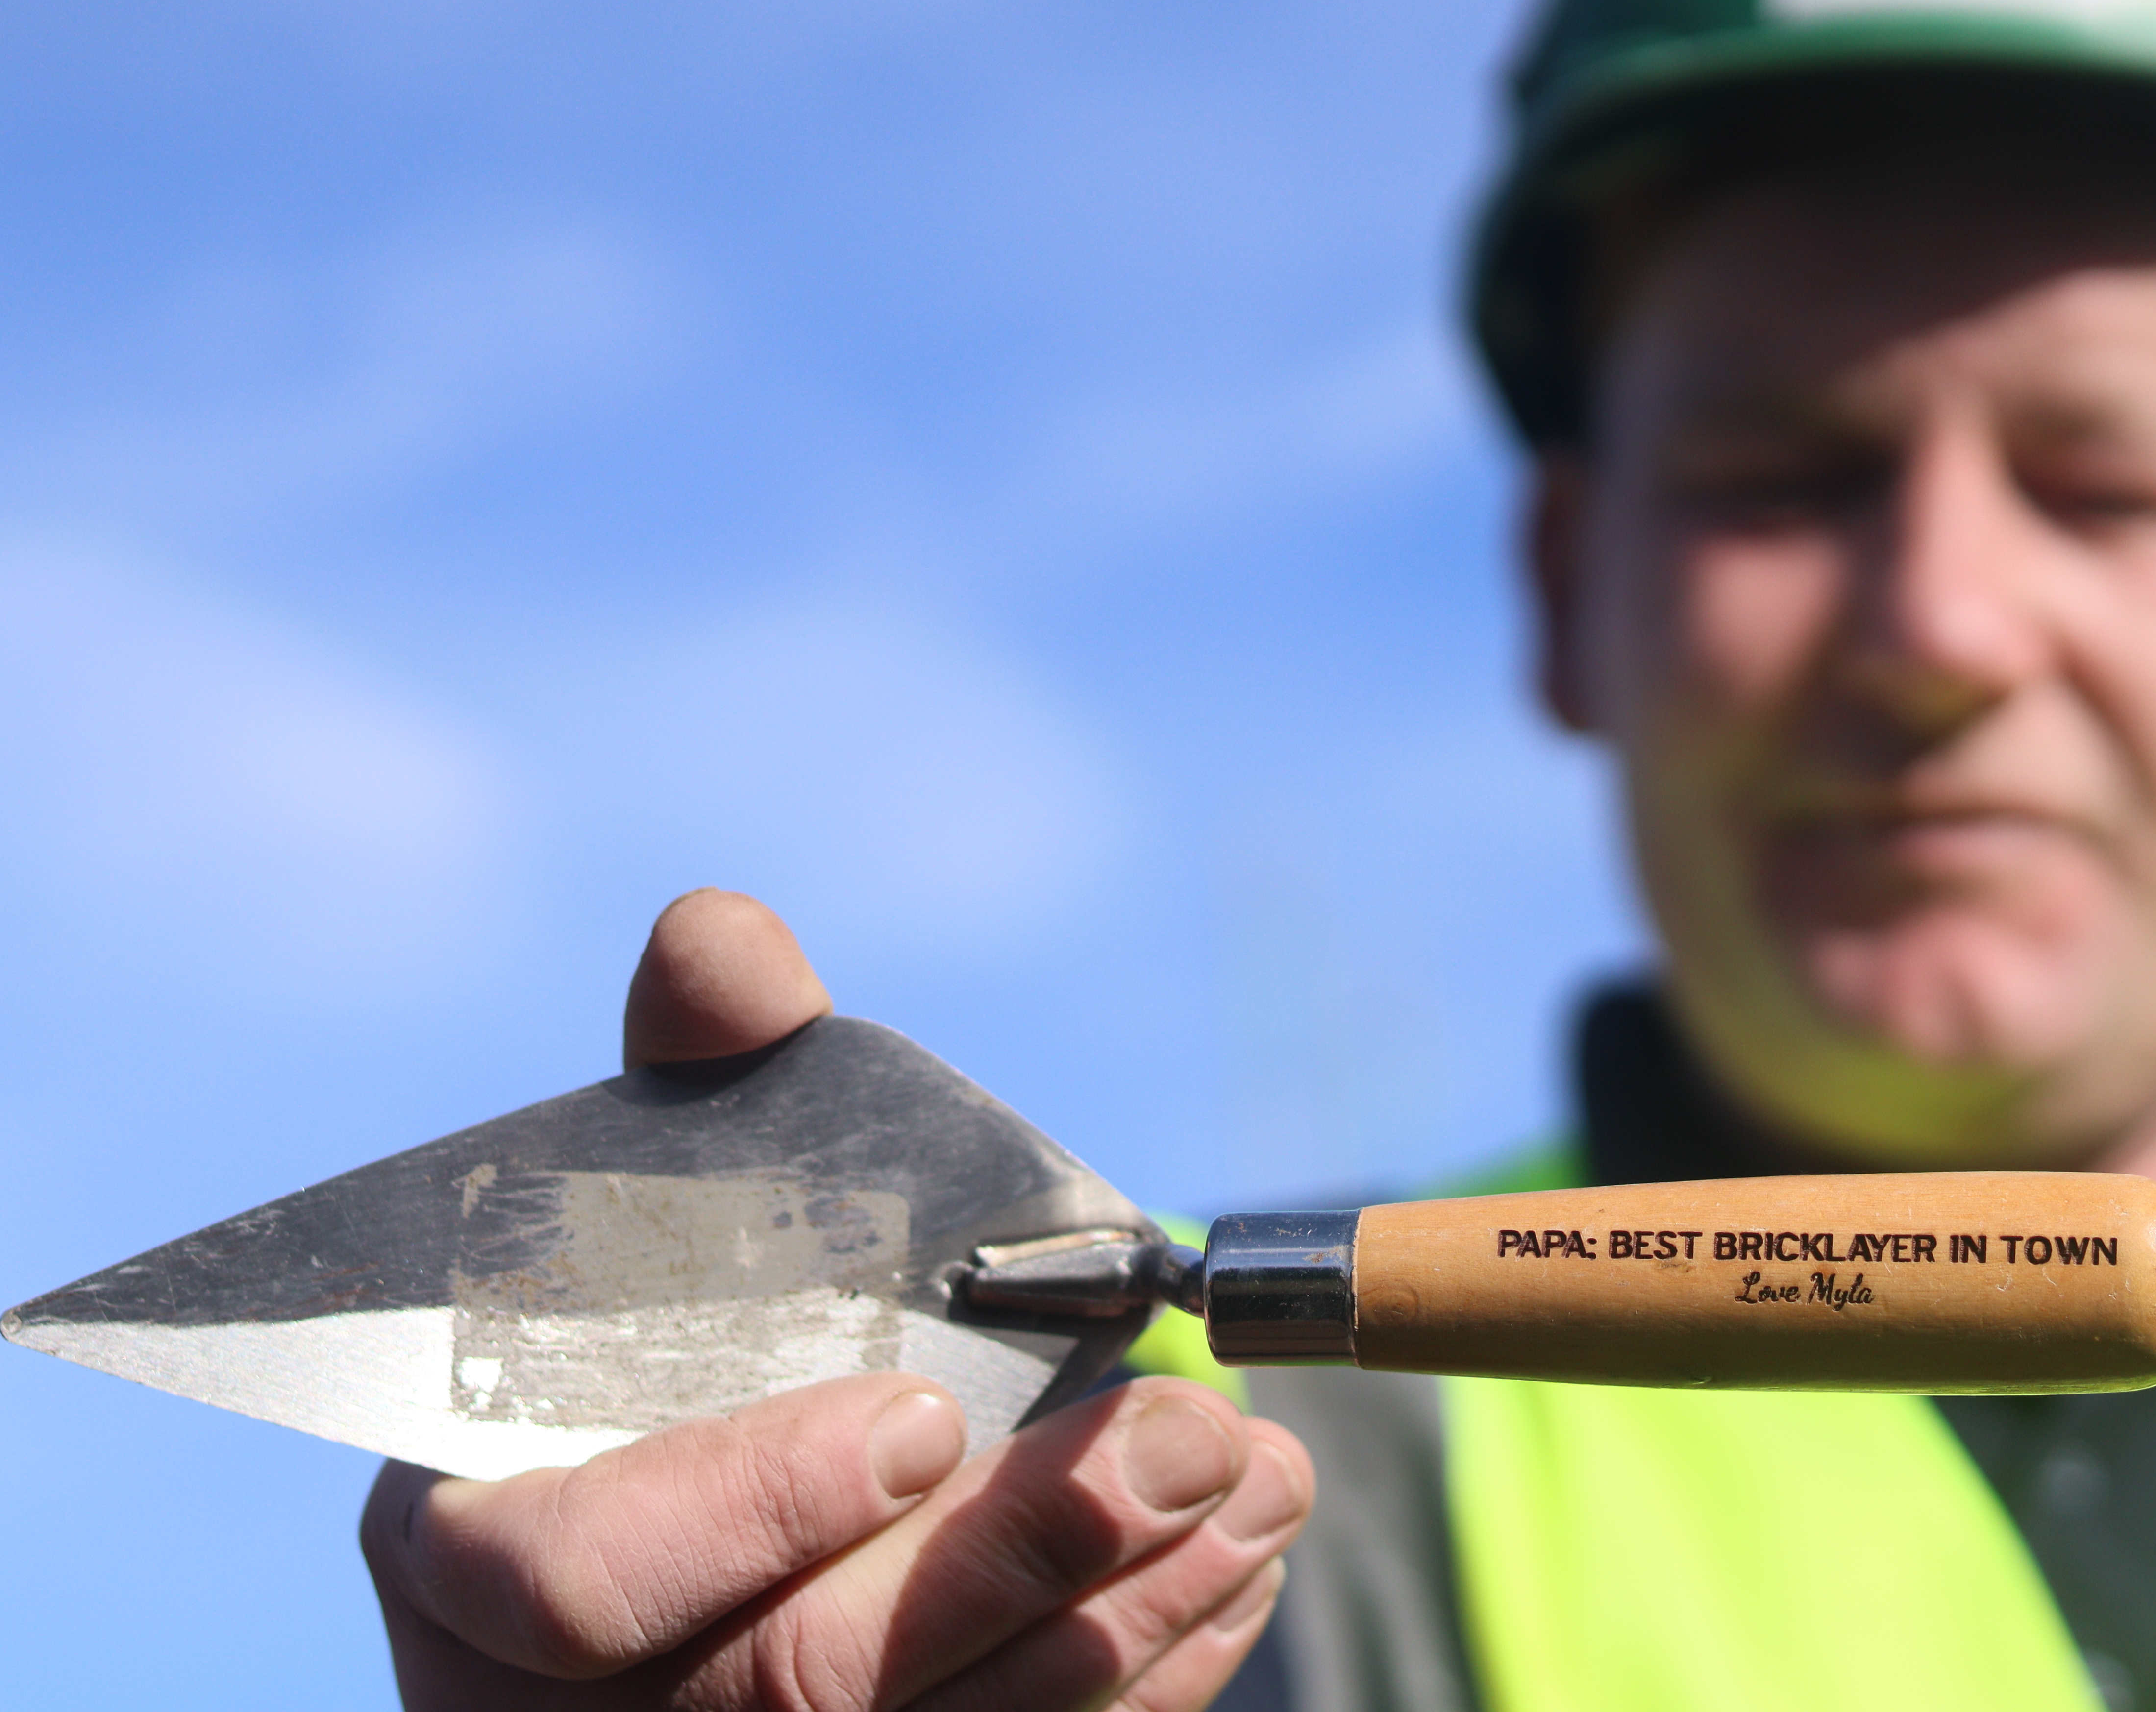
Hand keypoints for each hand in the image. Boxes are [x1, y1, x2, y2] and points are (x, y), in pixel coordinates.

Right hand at [359, 889, 1313, 1709]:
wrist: (739, 1460)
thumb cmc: (682, 1318)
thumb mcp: (682, 1187)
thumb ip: (702, 1078)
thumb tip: (723, 938)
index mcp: (475, 1546)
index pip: (573, 1580)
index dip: (747, 1505)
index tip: (923, 1414)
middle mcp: (570, 1704)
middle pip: (795, 1680)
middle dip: (1019, 1553)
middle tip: (1191, 1432)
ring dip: (1124, 1609)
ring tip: (1261, 1474)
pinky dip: (1146, 1670)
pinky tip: (1240, 1559)